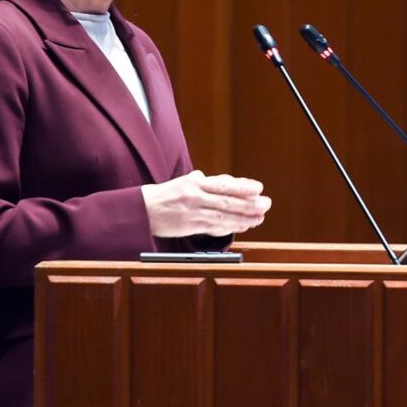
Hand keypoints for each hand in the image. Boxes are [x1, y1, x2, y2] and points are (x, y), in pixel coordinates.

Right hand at [141, 170, 271, 237]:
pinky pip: (213, 227)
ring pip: (223, 215)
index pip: (223, 184)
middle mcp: (195, 196)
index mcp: (194, 183)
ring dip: (244, 217)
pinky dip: (230, 227)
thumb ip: (199, 182)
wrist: (141, 209)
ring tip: (260, 218)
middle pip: (227, 200)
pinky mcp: (189, 226)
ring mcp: (192, 211)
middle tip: (266, 204)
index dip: (243, 186)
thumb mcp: (181, 182)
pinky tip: (242, 226)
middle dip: (249, 203)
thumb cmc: (163, 196)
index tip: (258, 188)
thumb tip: (214, 179)